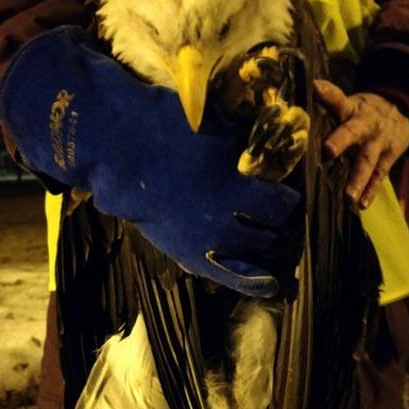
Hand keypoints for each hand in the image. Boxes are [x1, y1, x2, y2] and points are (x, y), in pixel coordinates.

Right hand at [0, 28, 302, 297]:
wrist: (118, 150)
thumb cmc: (165, 125)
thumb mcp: (216, 124)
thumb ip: (248, 140)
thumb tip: (280, 136)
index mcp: (234, 183)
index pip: (282, 204)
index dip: (290, 200)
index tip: (288, 193)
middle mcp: (224, 217)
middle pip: (273, 234)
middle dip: (285, 228)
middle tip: (286, 221)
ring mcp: (206, 240)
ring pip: (255, 256)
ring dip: (272, 250)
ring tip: (278, 243)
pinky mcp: (188, 253)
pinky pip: (228, 276)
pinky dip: (252, 281)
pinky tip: (269, 283)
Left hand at [315, 80, 408, 207]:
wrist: (404, 109)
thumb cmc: (364, 111)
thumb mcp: (348, 103)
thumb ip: (326, 104)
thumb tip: (293, 104)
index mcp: (351, 108)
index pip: (337, 98)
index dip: (326, 92)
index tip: (314, 87)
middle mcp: (365, 124)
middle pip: (352, 131)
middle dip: (340, 141)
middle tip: (328, 151)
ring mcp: (378, 142)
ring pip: (367, 160)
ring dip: (357, 179)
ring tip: (347, 197)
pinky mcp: (388, 157)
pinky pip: (379, 175)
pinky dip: (370, 191)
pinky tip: (360, 205)